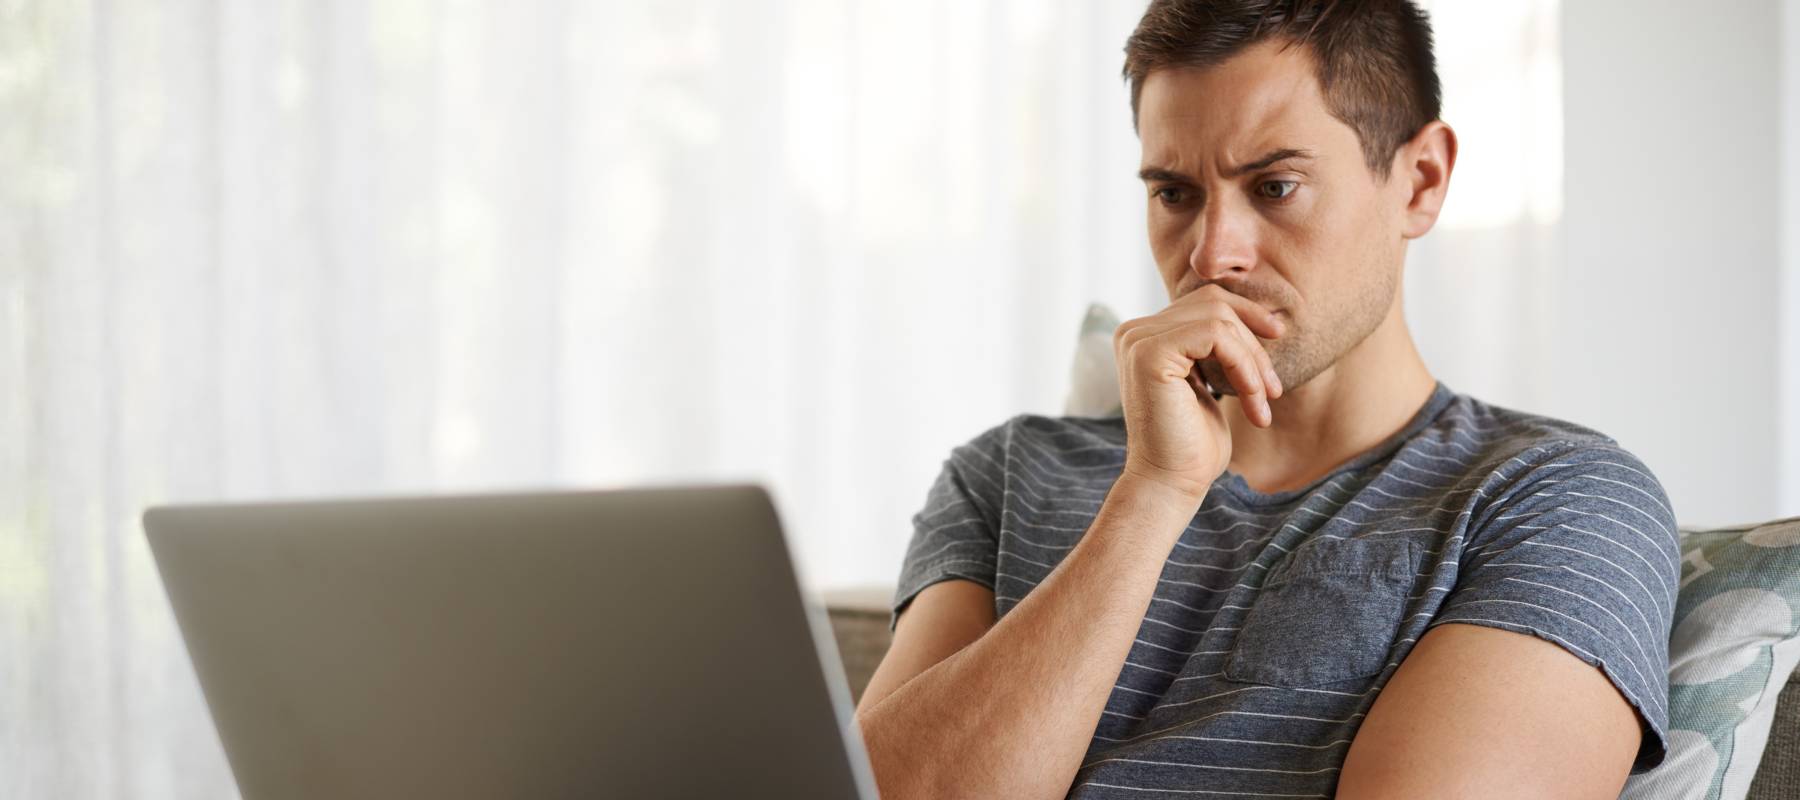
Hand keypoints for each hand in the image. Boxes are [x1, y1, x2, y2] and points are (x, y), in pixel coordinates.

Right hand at [1112, 284, 1284, 499]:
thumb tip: (1252, 311)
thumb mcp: (1209, 382)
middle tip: (1274, 387)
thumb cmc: (1194, 443)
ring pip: (1219, 318)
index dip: (1247, 317)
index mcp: (1145, 336)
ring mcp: (1138, 339)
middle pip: (1214, 302)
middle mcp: (1134, 331)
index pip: (1205, 302)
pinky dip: (1245, 366)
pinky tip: (1253, 400)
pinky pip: (1216, 336)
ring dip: (1254, 360)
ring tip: (1265, 399)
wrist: (1172, 483)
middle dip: (1254, 340)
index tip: (1278, 339)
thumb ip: (1214, 347)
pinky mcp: (1150, 352)